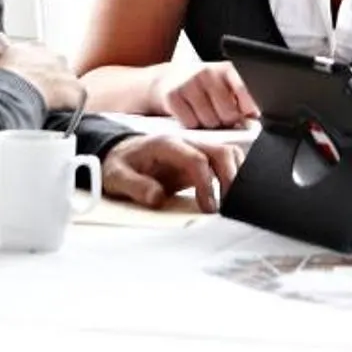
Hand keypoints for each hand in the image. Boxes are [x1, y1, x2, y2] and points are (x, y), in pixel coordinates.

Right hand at [0, 34, 83, 114]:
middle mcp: (55, 57)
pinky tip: (63, 111)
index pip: (40, 53)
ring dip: (62, 91)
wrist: (16, 92)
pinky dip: (72, 104)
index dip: (36, 65)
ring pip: (69, 81)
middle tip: (40, 91)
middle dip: (51, 77)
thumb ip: (1, 46)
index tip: (31, 74)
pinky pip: (78, 98)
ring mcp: (68, 73)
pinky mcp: (76, 91)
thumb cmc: (3, 76)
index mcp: (37, 48)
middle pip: (57, 67)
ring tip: (51, 104)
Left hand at [103, 129, 241, 215]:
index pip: (196, 159)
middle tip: (229, 205)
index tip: (209, 207)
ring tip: (232, 201)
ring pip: (227, 154)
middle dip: (230, 178)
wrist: (119, 154)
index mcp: (165, 145)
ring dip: (235, 175)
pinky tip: (231, 194)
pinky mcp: (199, 160)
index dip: (206, 184)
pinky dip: (233, 175)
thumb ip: (136, 186)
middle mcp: (184, 144)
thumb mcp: (117, 176)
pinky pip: (223, 163)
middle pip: (220, 151)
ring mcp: (194, 150)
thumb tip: (157, 198)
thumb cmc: (119, 164)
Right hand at [152, 59, 258, 128]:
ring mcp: (189, 83)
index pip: (245, 90)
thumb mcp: (225, 85)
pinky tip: (189, 114)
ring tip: (203, 113)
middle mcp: (208, 72)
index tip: (246, 115)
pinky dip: (191, 124)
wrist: (169, 79)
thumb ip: (241, 100)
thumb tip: (254, 118)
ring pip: (209, 121)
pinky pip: (190, 123)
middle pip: (228, 113)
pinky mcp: (173, 95)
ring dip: (208, 124)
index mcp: (226, 69)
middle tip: (219, 115)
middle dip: (226, 121)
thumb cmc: (204, 87)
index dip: (248, 108)